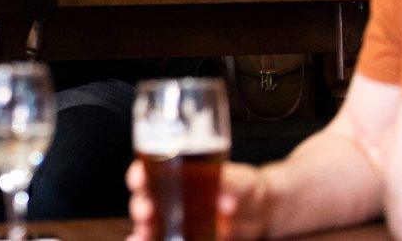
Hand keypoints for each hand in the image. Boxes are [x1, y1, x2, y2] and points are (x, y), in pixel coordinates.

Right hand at [127, 160, 270, 240]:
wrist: (262, 213)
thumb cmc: (246, 187)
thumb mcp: (242, 180)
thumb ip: (232, 185)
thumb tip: (226, 200)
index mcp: (179, 170)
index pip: (150, 168)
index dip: (140, 173)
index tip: (140, 180)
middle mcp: (172, 194)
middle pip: (145, 198)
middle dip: (140, 205)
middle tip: (146, 212)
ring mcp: (177, 218)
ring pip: (151, 223)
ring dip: (144, 230)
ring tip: (143, 236)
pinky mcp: (185, 236)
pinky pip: (165, 239)